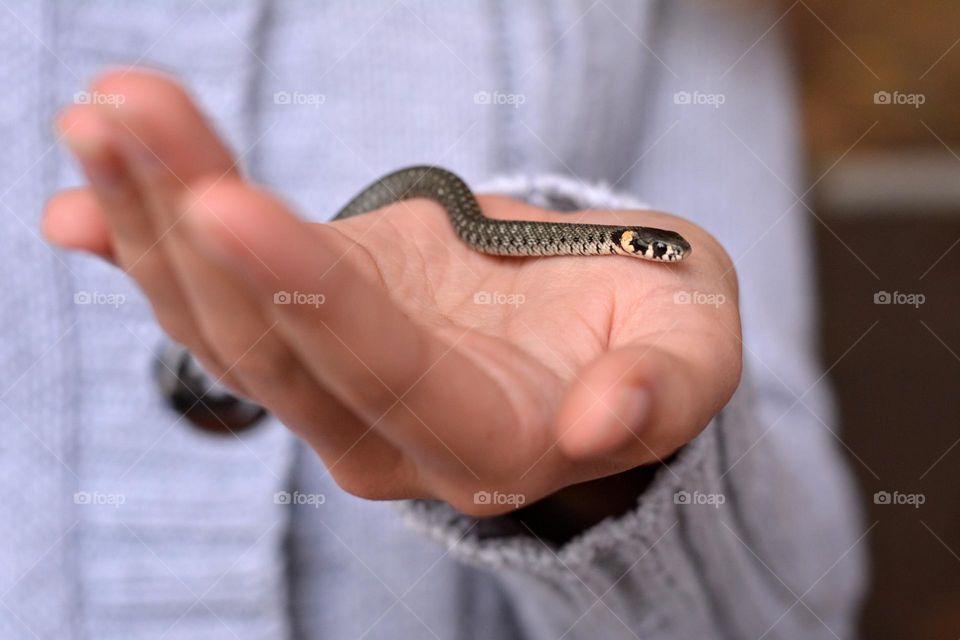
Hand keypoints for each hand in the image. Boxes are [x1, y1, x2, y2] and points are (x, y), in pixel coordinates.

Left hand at [44, 70, 741, 515]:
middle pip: (270, 346)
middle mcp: (389, 433)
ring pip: (222, 320)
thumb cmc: (654, 333)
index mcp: (489, 443)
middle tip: (129, 112)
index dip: (311, 299)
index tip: (228, 205)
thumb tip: (604, 421)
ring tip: (109, 115)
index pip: (385, 377)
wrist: (596, 334)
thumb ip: (663, 391)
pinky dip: (145, 245)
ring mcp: (335, 384)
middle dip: (191, 230)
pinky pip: (215, 297)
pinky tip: (82, 197)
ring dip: (153, 216)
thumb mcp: (693, 352)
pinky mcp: (310, 328)